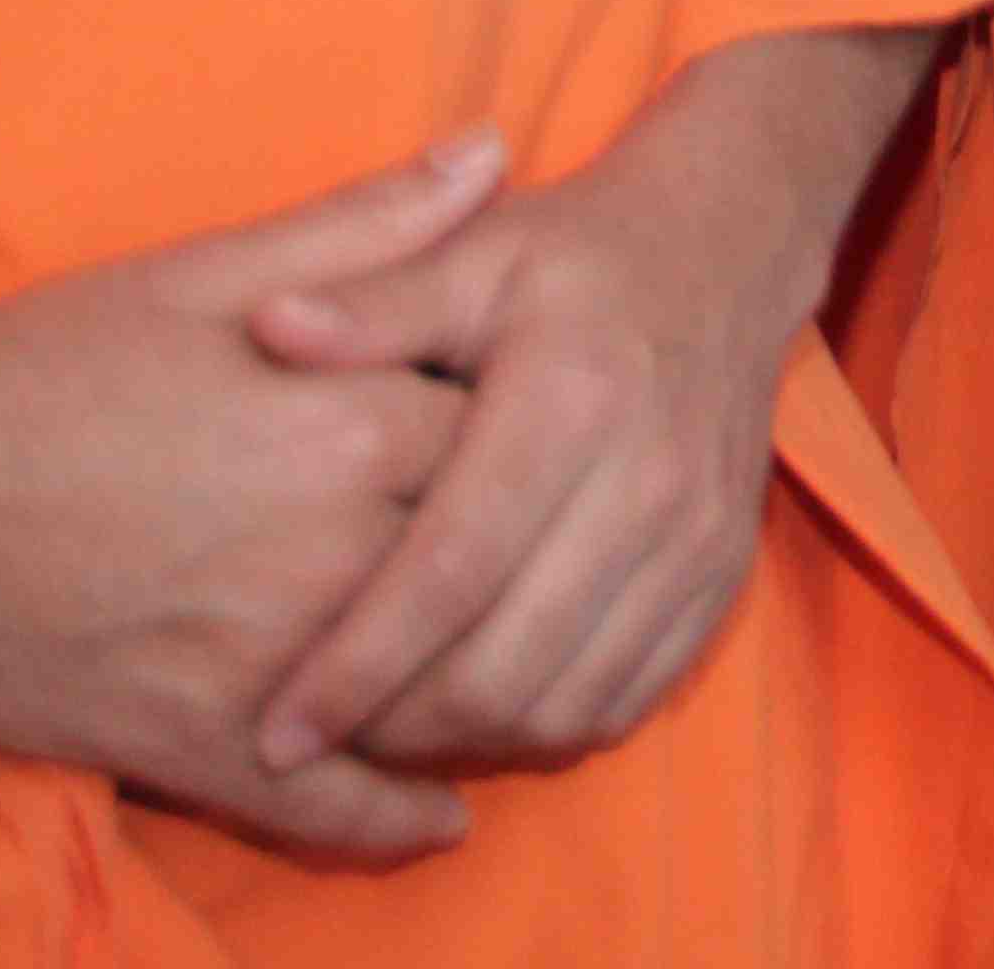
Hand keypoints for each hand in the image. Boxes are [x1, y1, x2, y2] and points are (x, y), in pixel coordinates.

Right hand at [0, 134, 504, 859]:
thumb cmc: (37, 370)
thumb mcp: (203, 273)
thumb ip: (367, 227)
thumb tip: (495, 154)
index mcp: (350, 421)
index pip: (514, 441)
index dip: (538, 445)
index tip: (549, 444)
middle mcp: (333, 549)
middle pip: (490, 573)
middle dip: (524, 575)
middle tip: (552, 572)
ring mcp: (271, 661)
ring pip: (429, 697)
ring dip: (476, 696)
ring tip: (511, 683)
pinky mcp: (198, 747)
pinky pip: (333, 808)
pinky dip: (399, 820)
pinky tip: (443, 816)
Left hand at [241, 38, 914, 781]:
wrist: (726, 253)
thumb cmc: (572, 260)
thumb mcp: (469, 256)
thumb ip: (370, 304)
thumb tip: (267, 327)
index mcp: (569, 400)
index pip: (451, 571)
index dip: (358, 665)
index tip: (274, 732)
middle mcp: (646, 480)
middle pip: (508, 664)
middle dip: (399, 726)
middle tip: (317, 737)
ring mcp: (695, 538)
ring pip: (568, 703)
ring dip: (466, 740)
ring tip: (385, 729)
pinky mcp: (721, 575)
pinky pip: (628, 699)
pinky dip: (544, 727)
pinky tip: (478, 707)